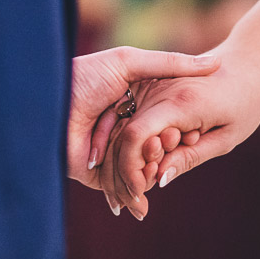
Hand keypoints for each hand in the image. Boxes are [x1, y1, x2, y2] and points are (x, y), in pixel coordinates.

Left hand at [68, 47, 218, 201]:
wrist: (44, 102)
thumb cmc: (84, 77)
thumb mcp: (129, 62)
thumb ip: (171, 64)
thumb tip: (214, 64)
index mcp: (134, 103)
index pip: (167, 122)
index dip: (182, 129)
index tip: (195, 131)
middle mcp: (124, 128)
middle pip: (156, 148)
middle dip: (167, 153)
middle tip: (175, 148)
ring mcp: (112, 152)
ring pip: (142, 169)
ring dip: (151, 172)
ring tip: (157, 169)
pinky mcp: (97, 174)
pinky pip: (121, 187)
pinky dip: (133, 192)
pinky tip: (145, 195)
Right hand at [107, 44, 259, 215]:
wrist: (248, 63)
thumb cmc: (245, 102)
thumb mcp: (225, 137)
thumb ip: (190, 157)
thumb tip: (158, 180)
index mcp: (181, 102)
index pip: (136, 136)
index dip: (130, 167)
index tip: (141, 192)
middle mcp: (159, 90)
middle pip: (124, 134)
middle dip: (124, 171)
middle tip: (140, 202)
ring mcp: (152, 86)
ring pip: (122, 127)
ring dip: (125, 160)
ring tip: (145, 187)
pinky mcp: (150, 86)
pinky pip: (132, 119)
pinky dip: (134, 145)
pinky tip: (150, 163)